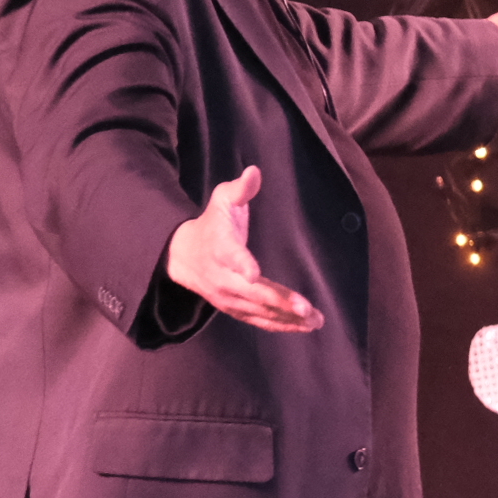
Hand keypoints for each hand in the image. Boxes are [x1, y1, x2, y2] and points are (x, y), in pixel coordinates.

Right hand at [165, 166, 321, 331]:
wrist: (181, 255)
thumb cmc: (211, 225)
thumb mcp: (220, 201)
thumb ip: (240, 189)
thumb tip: (255, 171)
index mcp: (220, 247)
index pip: (231, 256)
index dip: (242, 264)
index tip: (253, 273)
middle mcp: (222, 276)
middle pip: (251, 292)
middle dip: (279, 301)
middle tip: (306, 308)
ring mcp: (227, 296)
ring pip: (258, 310)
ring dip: (287, 317)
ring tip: (315, 320)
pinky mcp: (234, 308)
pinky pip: (258, 320)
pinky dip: (280, 325)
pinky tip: (304, 326)